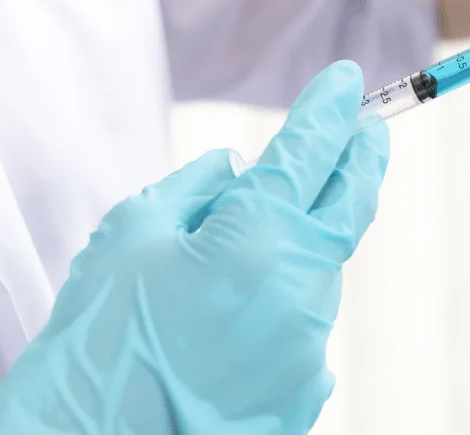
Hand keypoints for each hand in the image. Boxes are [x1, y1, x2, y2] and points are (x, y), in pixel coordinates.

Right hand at [0, 61, 386, 434]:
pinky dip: (280, 305)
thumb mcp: (131, 234)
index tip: (346, 79)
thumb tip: (240, 167)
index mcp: (257, 237)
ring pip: (319, 269)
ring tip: (234, 260)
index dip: (330, 108)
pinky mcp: (305, 388)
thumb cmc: (99, 338)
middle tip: (369, 126)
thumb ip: (196, 186)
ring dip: (299, 245)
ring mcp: (309, 343)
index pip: (311, 150)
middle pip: (351, 203)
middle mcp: (301, 287)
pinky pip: (302, 325)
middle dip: (363, 156)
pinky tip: (232, 322)